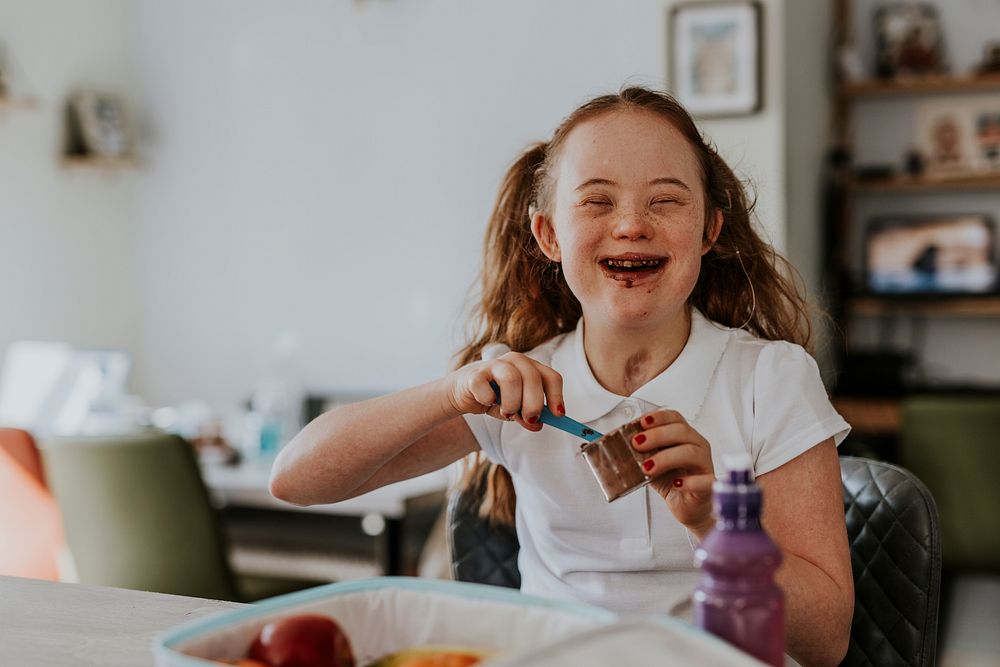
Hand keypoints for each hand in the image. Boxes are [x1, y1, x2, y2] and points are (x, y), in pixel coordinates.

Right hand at [445, 352, 564, 431]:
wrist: (464, 392)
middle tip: (529, 419)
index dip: (556, 396)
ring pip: (511, 378)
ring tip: (506, 412)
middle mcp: (514, 361)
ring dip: (512, 402)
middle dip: (534, 403)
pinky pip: (484, 386)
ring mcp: (494, 365)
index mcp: (530, 367)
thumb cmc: (495, 396)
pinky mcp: (475, 374)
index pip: (551, 377)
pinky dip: (488, 399)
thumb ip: (527, 417)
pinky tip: (488, 403)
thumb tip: (538, 425)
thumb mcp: (516, 409)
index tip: (558, 414)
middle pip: (533, 378)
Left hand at [631, 410, 714, 535]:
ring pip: (691, 453)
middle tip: (637, 443)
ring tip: (647, 467)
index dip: (659, 418)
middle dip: (657, 435)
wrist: (690, 508)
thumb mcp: (653, 464)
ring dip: (666, 457)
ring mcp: (705, 465)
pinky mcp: (709, 486)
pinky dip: (689, 482)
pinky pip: (704, 481)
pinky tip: (675, 484)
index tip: (641, 422)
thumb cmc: (674, 481)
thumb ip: (642, 454)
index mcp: (685, 437)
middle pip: (682, 431)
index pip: (675, 418)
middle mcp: (698, 447)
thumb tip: (617, 445)